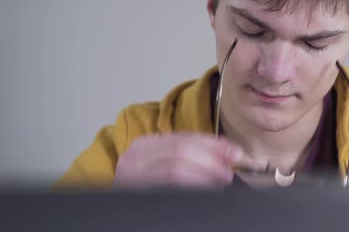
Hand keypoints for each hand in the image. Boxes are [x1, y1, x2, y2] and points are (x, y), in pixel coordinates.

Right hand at [113, 133, 246, 188]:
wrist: (113, 211)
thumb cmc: (145, 184)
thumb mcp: (162, 163)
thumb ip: (189, 155)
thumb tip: (229, 153)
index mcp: (143, 146)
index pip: (184, 138)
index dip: (214, 144)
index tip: (235, 152)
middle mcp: (133, 159)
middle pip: (181, 152)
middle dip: (212, 159)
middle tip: (229, 170)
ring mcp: (131, 178)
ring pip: (175, 170)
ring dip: (205, 175)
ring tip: (221, 181)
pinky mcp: (135, 196)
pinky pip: (168, 188)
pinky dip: (191, 188)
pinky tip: (204, 191)